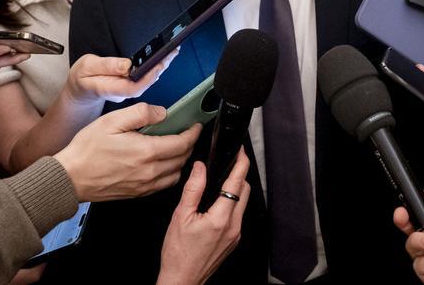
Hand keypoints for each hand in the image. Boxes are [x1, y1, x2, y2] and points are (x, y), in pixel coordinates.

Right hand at [53, 103, 199, 201]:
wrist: (70, 178)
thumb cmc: (87, 150)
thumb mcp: (112, 121)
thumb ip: (141, 113)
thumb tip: (162, 113)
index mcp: (147, 152)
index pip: (182, 143)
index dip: (193, 133)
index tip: (195, 126)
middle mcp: (150, 171)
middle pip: (183, 159)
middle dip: (189, 145)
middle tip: (186, 134)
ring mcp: (144, 185)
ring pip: (175, 174)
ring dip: (181, 161)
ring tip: (176, 148)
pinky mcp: (137, 193)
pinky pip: (163, 185)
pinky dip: (169, 173)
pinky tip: (161, 164)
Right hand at [65, 51, 171, 104]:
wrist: (80, 90)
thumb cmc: (82, 77)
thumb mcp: (87, 66)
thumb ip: (105, 66)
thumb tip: (126, 65)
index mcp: (109, 88)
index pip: (133, 87)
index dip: (148, 77)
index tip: (159, 64)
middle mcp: (121, 93)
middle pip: (144, 84)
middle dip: (160, 68)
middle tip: (172, 52)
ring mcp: (127, 92)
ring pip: (147, 82)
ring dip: (161, 67)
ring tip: (172, 52)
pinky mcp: (131, 87)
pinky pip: (145, 78)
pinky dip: (156, 67)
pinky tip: (164, 58)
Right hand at [156, 154, 249, 284]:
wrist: (182, 280)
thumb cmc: (178, 254)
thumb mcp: (181, 216)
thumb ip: (193, 188)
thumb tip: (200, 167)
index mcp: (220, 218)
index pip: (237, 182)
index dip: (240, 163)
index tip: (240, 151)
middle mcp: (233, 226)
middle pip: (245, 190)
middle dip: (239, 174)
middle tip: (230, 162)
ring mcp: (236, 234)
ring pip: (243, 203)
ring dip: (236, 189)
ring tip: (222, 180)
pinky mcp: (234, 240)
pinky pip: (238, 215)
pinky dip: (232, 203)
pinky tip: (218, 202)